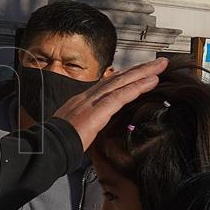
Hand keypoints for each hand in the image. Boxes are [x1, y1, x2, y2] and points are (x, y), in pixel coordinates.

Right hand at [53, 57, 168, 150]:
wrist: (49, 146)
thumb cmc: (58, 143)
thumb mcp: (73, 129)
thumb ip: (85, 125)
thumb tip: (92, 129)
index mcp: (82, 102)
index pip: (107, 85)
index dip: (125, 77)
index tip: (139, 72)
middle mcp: (87, 97)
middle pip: (117, 79)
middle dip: (139, 70)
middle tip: (158, 63)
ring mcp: (92, 102)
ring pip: (122, 82)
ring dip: (143, 73)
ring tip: (160, 66)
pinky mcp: (99, 110)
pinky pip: (122, 96)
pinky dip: (138, 87)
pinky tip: (151, 81)